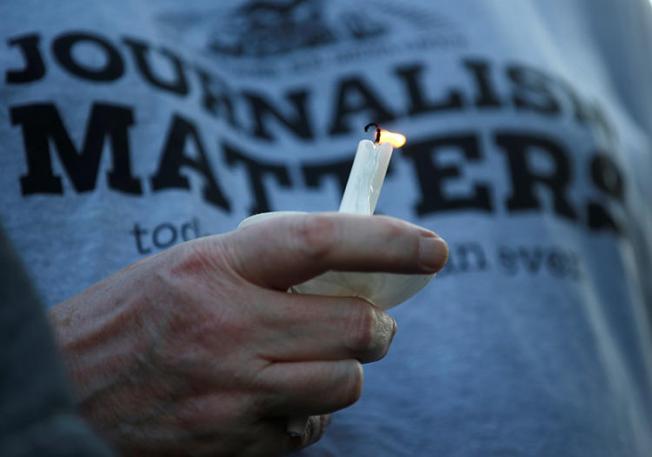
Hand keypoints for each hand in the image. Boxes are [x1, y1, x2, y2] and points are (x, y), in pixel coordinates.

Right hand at [49, 213, 447, 455]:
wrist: (64, 386)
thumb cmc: (136, 314)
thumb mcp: (194, 266)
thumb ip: (267, 267)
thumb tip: (350, 270)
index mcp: (215, 267)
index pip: (321, 241)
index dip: (387, 240)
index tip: (433, 247)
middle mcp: (226, 329)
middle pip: (354, 327)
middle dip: (376, 326)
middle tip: (370, 323)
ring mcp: (229, 395)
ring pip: (344, 387)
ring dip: (344, 373)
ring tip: (311, 362)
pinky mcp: (229, 445)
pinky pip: (307, 432)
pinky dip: (306, 415)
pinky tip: (273, 401)